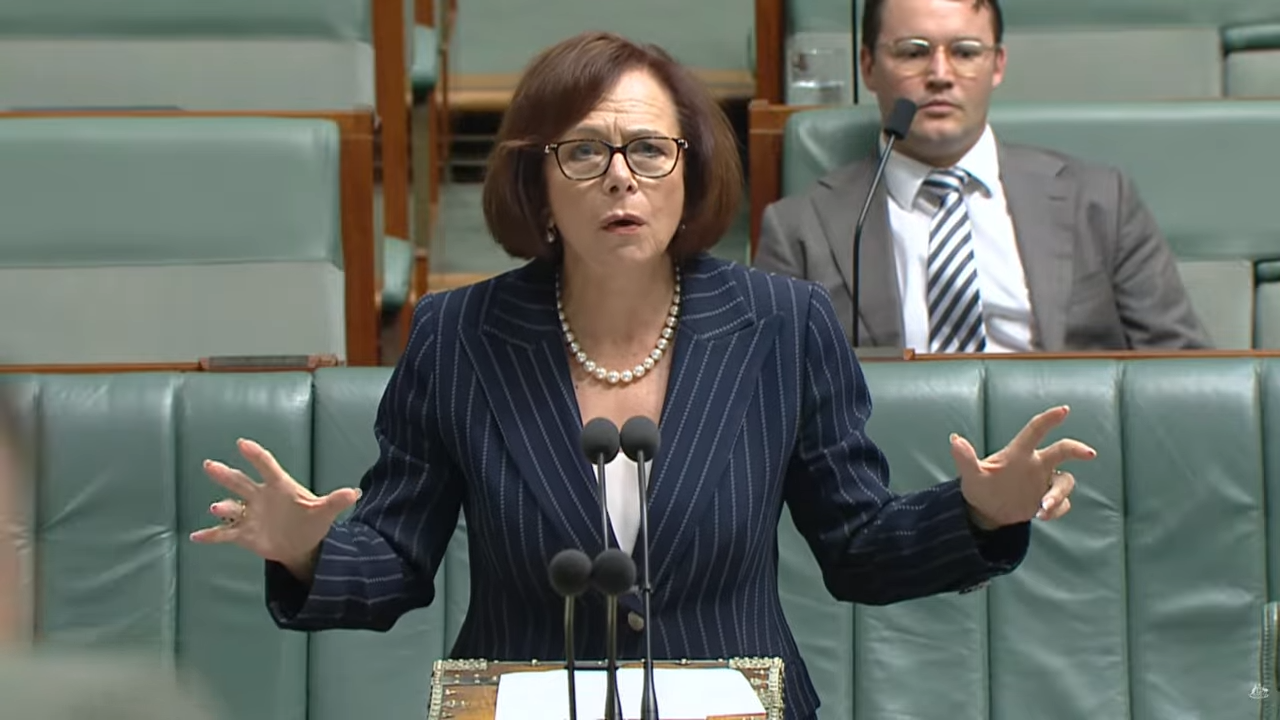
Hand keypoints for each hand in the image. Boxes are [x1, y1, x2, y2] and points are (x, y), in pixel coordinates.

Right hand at [189, 438, 360, 576]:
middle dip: (225, 475)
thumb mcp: (324, 512)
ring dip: (223, 507)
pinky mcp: (244, 533)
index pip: (267, 467)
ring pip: (231, 507)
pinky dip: (211, 535)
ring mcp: (249, 514)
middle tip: (210, 465)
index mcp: (279, 486)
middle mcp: (260, 497)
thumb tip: (354, 493)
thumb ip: (336, 501)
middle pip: (240, 482)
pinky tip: (197, 537)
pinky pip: (224, 533)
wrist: (300, 544)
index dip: (256, 456)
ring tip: (217, 508)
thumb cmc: (310, 521)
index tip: (243, 444)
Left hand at [951, 405, 1095, 528]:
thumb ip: (965, 458)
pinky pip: (1062, 503)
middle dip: (1076, 450)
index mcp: (1019, 453)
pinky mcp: (1047, 501)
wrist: (985, 512)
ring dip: (1059, 493)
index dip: (1049, 419)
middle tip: (1089, 453)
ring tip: (1043, 507)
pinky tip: (1041, 516)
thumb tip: (954, 439)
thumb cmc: (979, 486)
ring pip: (1065, 481)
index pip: (1036, 430)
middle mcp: (1036, 464)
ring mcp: (1044, 483)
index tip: (1063, 410)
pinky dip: (1056, 510)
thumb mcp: (971, 474)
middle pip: (1062, 451)